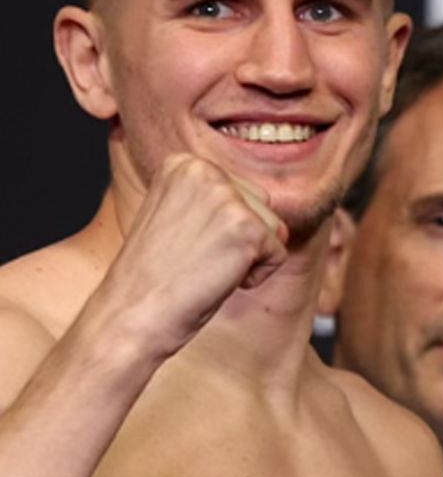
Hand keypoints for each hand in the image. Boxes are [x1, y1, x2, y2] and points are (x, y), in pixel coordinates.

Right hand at [96, 153, 289, 357]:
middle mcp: (204, 170)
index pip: (240, 191)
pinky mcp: (247, 227)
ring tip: (205, 266)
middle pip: (262, 206)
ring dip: (249, 257)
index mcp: (183, 163)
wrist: (131, 313)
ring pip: (273, 229)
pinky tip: (217, 279)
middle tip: (197, 258)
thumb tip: (257, 196)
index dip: (222, 228)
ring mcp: (226, 197)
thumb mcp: (176, 215)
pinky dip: (257, 277)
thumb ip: (209, 197)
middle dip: (241, 239)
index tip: (187, 243)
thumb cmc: (153, 274)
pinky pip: (278, 255)